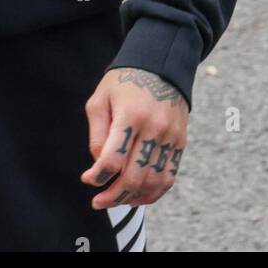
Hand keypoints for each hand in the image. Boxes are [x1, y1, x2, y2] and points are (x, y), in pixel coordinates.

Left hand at [81, 66, 188, 207]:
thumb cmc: (124, 81)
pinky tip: (138, 197)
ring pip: (153, 183)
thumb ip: (97, 133)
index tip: (87, 179)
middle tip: (98, 202)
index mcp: (130, 115)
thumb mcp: (100, 98)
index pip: (113, 159)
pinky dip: (153, 193)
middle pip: (134, 177)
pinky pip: (168, 177)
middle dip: (112, 196)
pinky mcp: (180, 143)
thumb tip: (99, 164)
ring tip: (116, 201)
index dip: (97, 176)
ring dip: (132, 199)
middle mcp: (154, 128)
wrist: (160, 65)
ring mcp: (170, 137)